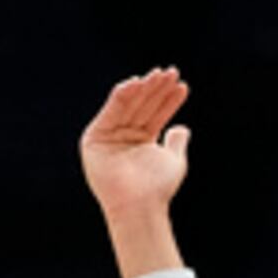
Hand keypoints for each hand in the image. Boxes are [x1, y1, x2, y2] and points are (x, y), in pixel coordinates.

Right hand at [78, 67, 193, 221]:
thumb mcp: (174, 161)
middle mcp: (124, 136)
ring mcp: (110, 136)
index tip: (182, 85)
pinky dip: (123, 94)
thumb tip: (182, 127)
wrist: (139, 205)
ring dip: (144, 88)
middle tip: (172, 73)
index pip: (156, 114)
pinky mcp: (95, 137)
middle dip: (157, 89)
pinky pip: (111, 110)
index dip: (168, 100)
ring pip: (129, 105)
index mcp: (141, 140)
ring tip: (161, 75)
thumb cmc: (158, 189)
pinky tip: (138, 83)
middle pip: (143, 106)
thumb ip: (176, 142)